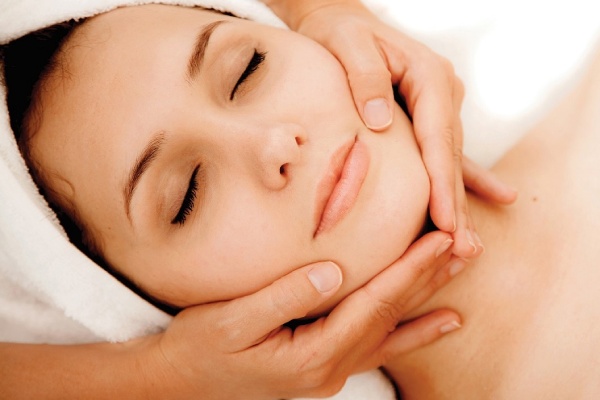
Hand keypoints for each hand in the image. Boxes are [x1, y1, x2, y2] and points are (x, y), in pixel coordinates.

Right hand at [142, 231, 461, 398]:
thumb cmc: (199, 350)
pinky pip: (381, 344)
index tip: (442, 238)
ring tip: (463, 270)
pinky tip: (445, 322)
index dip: (410, 270)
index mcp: (312, 354)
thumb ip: (285, 297)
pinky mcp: (325, 362)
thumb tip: (333, 271)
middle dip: (431, 277)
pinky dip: (416, 332)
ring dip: (430, 297)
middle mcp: (331, 366)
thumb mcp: (232, 322)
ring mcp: (331, 368)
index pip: (374, 304)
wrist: (180, 385)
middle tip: (469, 245)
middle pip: (393, 315)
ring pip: (394, 328)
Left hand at [263, 0, 516, 258]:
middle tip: (462, 249)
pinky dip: (466, 179)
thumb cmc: (340, 33)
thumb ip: (364, 79)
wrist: (341, 19)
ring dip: (459, 202)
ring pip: (450, 161)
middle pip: (449, 157)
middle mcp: (441, 93)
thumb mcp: (347, 45)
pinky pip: (448, 152)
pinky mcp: (429, 115)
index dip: (441, 183)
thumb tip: (380, 122)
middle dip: (454, 204)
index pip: (437, 139)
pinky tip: (498, 197)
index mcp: (428, 76)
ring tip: (470, 245)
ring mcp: (439, 105)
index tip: (445, 222)